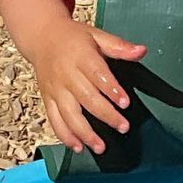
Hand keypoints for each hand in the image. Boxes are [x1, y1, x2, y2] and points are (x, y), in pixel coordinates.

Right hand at [29, 18, 147, 155]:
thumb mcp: (96, 35)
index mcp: (80, 56)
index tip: (125, 103)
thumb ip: (119, 46)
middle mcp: (66, 74)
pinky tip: (78, 147)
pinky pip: (54, 120)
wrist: (41, 36)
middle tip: (123, 127)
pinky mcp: (47, 99)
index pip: (97, 74)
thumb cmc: (72, 37)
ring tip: (100, 147)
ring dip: (84, 133)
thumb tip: (141, 51)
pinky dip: (65, 136)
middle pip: (86, 98)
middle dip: (105, 115)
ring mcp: (55, 89)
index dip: (111, 89)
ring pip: (69, 114)